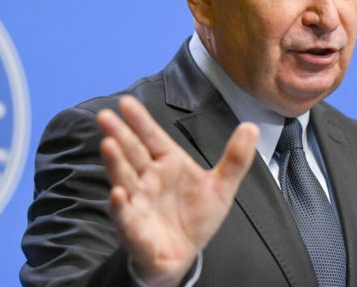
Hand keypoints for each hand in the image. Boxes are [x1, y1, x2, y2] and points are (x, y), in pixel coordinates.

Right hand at [97, 95, 258, 285]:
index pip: (152, 138)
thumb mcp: (221, 186)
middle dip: (119, 134)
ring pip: (124, 178)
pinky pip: (124, 215)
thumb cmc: (195, 217)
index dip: (140, 121)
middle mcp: (148, 178)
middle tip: (105, 116)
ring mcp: (138, 201)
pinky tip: (117, 194)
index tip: (126, 102)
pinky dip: (120, 205)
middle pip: (132, 153)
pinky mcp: (133, 227)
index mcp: (168, 163)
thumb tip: (251, 127)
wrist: (184, 254)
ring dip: (115, 162)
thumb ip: (236, 158)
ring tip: (107, 144)